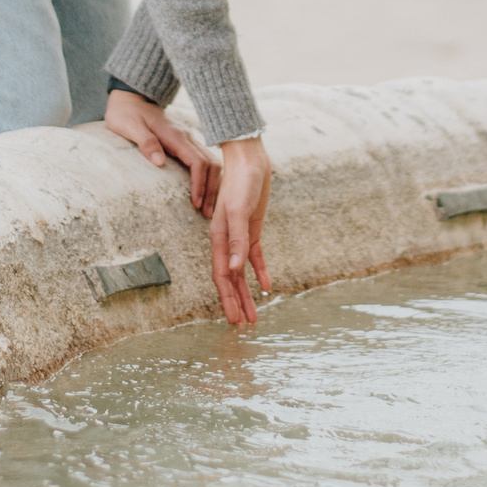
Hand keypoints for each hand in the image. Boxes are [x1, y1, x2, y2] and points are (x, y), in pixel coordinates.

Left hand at [104, 88, 220, 215]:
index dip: (199, 184)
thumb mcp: (130, 126)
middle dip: (211, 189)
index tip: (195, 203)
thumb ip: (145, 142)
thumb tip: (160, 162)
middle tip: (207, 214)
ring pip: (210, 162)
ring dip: (212, 185)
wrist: (130, 98)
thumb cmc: (126, 113)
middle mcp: (186, 137)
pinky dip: (208, 177)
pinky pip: (204, 161)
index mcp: (175, 136)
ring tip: (208, 207)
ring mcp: (188, 139)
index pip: (197, 162)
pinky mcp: (185, 143)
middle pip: (210, 164)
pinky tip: (205, 191)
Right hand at [209, 136, 271, 325]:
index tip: (232, 319)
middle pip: (230, 279)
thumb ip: (237, 241)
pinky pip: (255, 257)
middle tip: (242, 326)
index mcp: (219, 238)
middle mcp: (227, 241)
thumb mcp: (238, 211)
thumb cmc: (241, 183)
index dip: (227, 298)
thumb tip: (235, 271)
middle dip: (235, 302)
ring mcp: (240, 236)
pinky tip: (267, 288)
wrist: (249, 160)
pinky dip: (260, 272)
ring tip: (254, 315)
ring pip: (242, 272)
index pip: (222, 276)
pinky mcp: (252, 230)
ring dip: (247, 293)